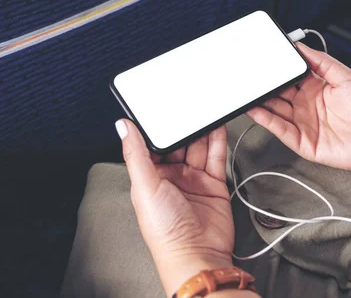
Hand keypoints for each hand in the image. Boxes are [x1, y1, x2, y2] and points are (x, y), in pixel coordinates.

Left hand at [115, 120, 233, 295]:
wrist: (198, 253)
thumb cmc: (165, 231)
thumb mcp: (145, 187)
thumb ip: (136, 153)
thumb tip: (122, 127)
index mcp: (150, 178)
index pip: (152, 146)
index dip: (157, 128)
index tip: (160, 109)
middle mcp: (172, 178)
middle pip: (179, 144)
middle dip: (183, 127)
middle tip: (187, 106)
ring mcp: (194, 180)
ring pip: (198, 147)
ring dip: (201, 130)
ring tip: (204, 111)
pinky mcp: (214, 184)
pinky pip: (216, 157)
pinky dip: (218, 141)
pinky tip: (217, 127)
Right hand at [247, 43, 350, 175]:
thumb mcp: (346, 76)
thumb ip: (321, 61)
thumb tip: (300, 47)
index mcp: (316, 88)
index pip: (289, 76)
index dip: (276, 69)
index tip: (263, 59)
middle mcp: (307, 105)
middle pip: (278, 93)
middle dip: (263, 84)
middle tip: (250, 74)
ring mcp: (303, 123)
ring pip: (274, 110)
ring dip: (259, 101)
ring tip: (245, 91)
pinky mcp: (303, 142)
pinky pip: (279, 129)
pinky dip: (265, 120)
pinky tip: (255, 109)